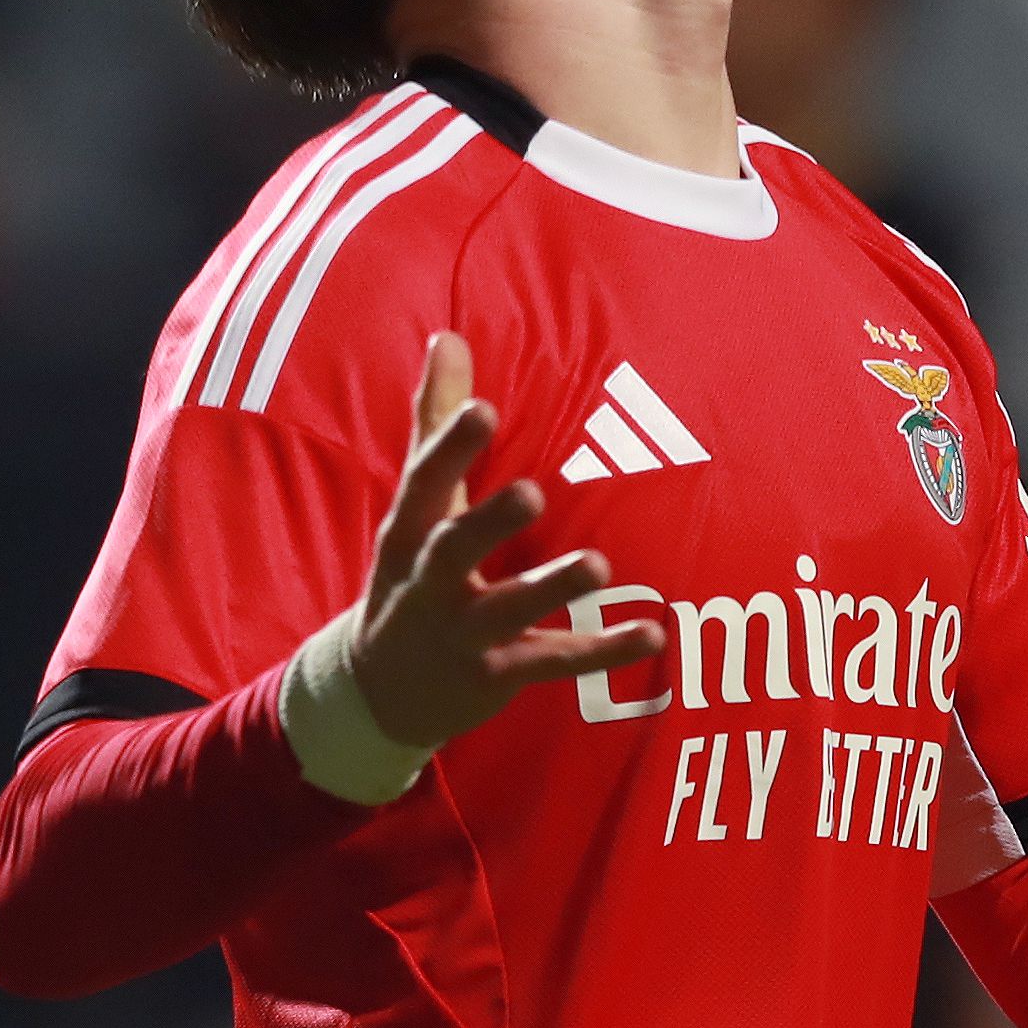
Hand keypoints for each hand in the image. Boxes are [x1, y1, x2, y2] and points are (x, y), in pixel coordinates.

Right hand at [348, 332, 664, 749]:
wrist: (376, 692)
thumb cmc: (409, 573)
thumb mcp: (412, 504)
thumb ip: (434, 420)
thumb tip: (447, 336)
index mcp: (408, 532)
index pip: (424, 484)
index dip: (450, 448)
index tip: (482, 407)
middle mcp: (428, 583)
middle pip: (452, 549)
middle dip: (488, 523)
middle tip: (532, 493)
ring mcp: (462, 633)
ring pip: (507, 610)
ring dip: (550, 589)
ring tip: (596, 565)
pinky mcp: (497, 674)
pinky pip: (554, 662)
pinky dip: (601, 651)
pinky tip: (651, 635)